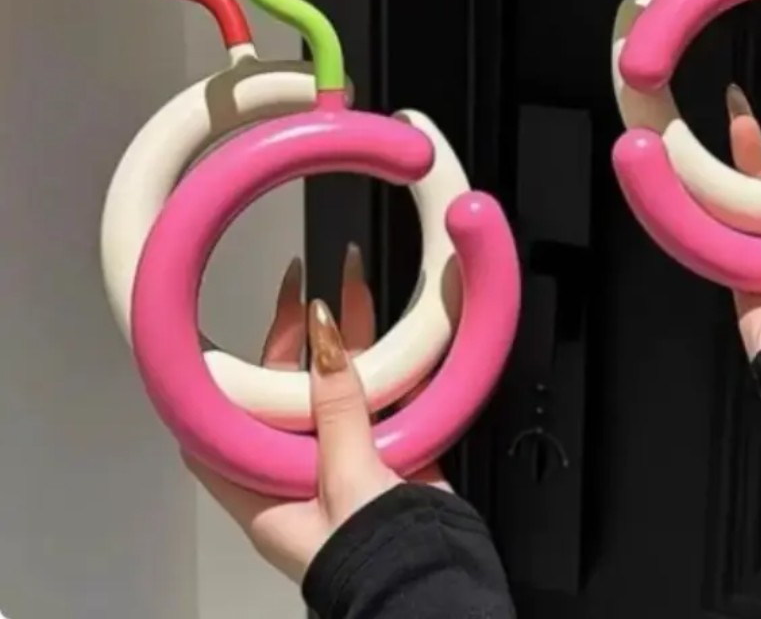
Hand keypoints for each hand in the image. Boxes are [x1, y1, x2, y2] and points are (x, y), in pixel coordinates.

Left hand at [184, 245, 446, 582]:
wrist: (437, 581)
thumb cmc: (371, 555)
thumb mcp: (345, 477)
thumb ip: (337, 407)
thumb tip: (323, 337)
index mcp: (264, 491)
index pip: (219, 428)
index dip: (217, 379)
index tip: (222, 330)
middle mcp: (298, 473)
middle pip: (284, 394)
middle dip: (292, 340)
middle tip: (302, 288)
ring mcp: (345, 461)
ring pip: (338, 388)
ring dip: (347, 340)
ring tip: (351, 285)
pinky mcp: (390, 456)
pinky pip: (384, 398)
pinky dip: (391, 364)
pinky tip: (398, 330)